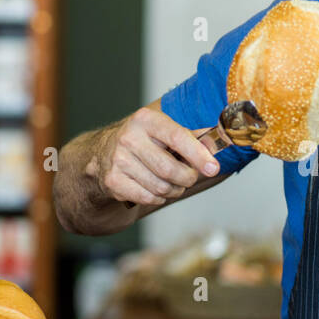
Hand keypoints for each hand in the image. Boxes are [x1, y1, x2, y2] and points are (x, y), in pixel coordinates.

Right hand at [87, 106, 219, 207]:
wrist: (103, 154)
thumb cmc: (144, 142)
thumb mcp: (164, 131)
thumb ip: (192, 137)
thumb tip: (216, 145)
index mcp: (146, 120)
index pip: (178, 137)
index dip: (198, 155)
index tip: (213, 168)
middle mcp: (129, 137)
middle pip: (170, 169)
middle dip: (187, 178)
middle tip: (189, 177)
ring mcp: (118, 160)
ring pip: (161, 187)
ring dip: (174, 190)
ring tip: (172, 183)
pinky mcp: (113, 181)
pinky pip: (149, 198)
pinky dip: (158, 198)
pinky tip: (155, 188)